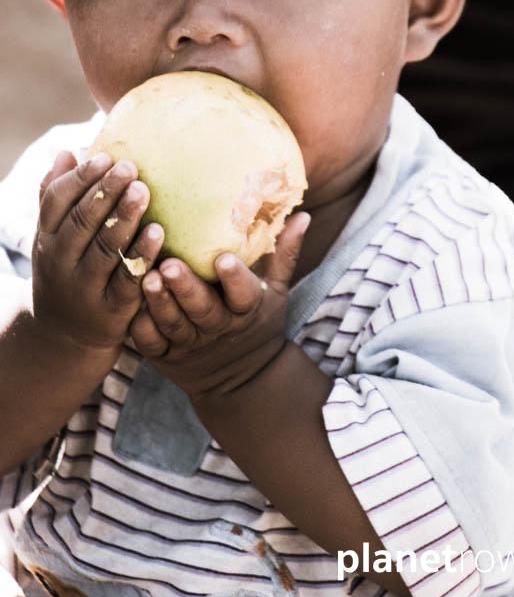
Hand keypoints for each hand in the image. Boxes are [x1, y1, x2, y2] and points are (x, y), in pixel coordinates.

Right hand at [32, 150, 164, 350]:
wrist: (63, 335)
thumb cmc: (67, 267)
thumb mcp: (53, 236)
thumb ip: (57, 196)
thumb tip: (66, 152)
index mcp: (47, 237)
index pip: (56, 203)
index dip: (79, 180)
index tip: (104, 158)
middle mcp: (61, 261)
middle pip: (82, 222)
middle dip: (105, 193)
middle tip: (129, 168)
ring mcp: (85, 286)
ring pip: (105, 248)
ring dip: (124, 218)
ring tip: (143, 190)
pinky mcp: (112, 309)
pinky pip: (128, 279)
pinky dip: (142, 255)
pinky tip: (158, 232)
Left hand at [130, 212, 310, 400]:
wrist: (241, 383)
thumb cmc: (258, 322)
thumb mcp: (277, 292)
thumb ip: (283, 253)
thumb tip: (303, 213)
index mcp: (247, 311)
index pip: (244, 294)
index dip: (234, 279)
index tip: (224, 258)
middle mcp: (219, 329)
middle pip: (202, 310)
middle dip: (186, 288)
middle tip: (170, 264)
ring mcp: (190, 345)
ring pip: (172, 325)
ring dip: (159, 302)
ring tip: (146, 276)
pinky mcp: (165, 357)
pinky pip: (150, 343)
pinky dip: (139, 326)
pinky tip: (128, 302)